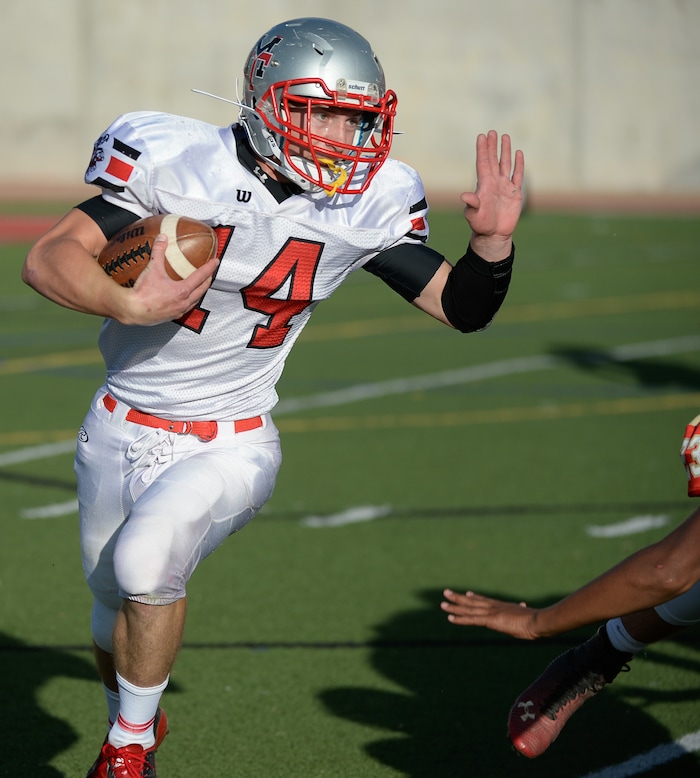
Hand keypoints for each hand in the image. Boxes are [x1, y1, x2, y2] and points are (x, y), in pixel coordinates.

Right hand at [124, 234, 218, 324]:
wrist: (132, 310)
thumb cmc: (143, 292)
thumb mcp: (152, 269)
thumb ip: (158, 251)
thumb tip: (162, 237)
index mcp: (182, 290)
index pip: (201, 276)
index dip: (209, 267)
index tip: (216, 262)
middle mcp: (184, 302)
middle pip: (201, 290)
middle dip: (207, 281)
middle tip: (210, 274)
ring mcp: (178, 311)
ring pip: (195, 301)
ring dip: (199, 293)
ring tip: (200, 287)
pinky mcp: (171, 317)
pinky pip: (185, 308)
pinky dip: (189, 302)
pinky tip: (184, 299)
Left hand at [441, 589, 539, 639]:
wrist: (537, 621)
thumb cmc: (535, 620)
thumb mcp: (526, 614)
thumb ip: (521, 611)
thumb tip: (524, 606)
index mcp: (502, 606)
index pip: (485, 600)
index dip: (474, 597)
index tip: (467, 594)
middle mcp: (493, 607)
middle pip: (472, 602)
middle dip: (458, 598)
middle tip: (446, 592)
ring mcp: (490, 612)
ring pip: (468, 609)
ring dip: (454, 607)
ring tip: (442, 603)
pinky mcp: (490, 620)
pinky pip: (471, 620)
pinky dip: (459, 619)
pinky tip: (450, 618)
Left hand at [461, 131, 523, 261]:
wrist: (494, 235)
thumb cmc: (481, 225)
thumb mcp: (474, 214)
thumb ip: (471, 204)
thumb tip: (464, 196)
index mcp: (484, 185)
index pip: (483, 163)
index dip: (482, 150)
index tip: (481, 136)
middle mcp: (494, 183)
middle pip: (493, 160)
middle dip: (492, 146)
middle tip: (492, 132)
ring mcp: (504, 186)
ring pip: (505, 164)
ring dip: (505, 151)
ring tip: (505, 137)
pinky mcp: (515, 193)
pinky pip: (517, 175)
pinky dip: (518, 164)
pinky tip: (518, 153)